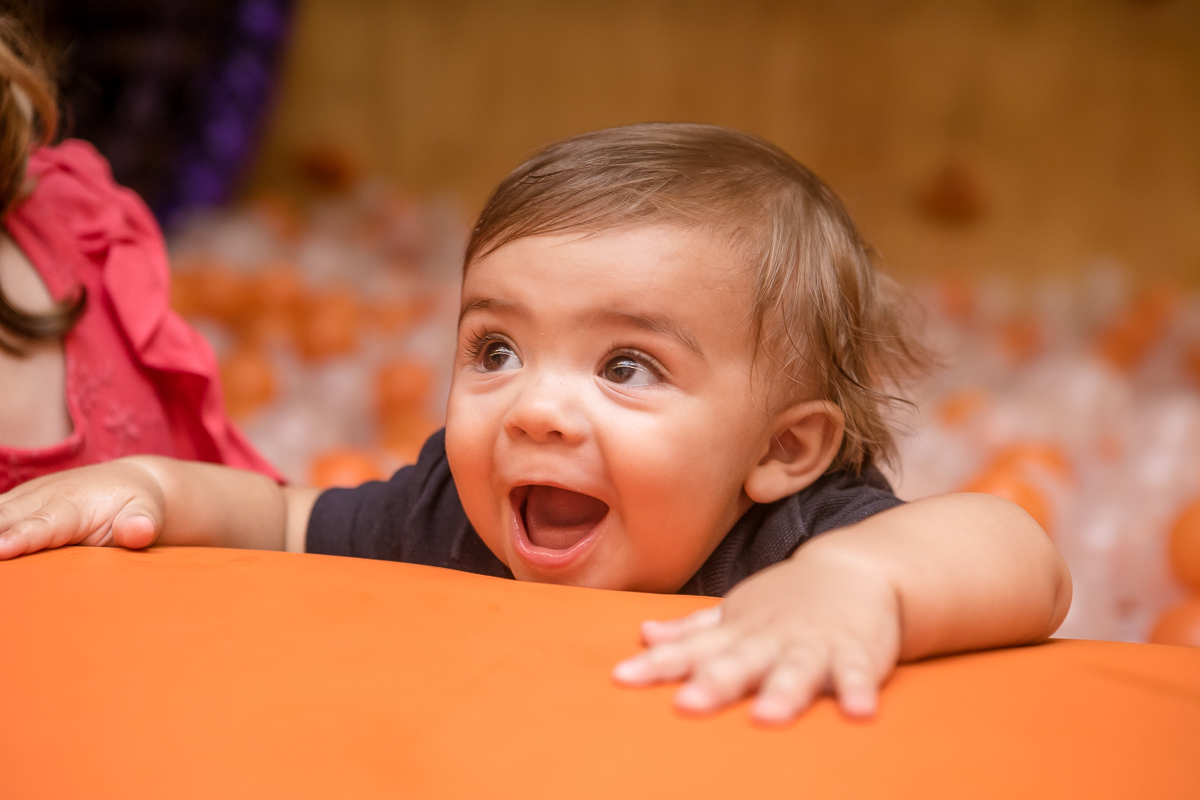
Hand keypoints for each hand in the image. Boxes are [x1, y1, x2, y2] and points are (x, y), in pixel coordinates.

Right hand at [0, 459, 165, 559]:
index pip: (43, 525)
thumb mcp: (148, 513)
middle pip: (5, 519)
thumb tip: (140, 531)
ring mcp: (22, 500)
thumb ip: (142, 524)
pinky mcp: (11, 505)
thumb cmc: (136, 506)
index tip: (1, 550)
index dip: (21, 537)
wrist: (129, 482)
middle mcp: (42, 498)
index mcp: (73, 504)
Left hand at [612, 540, 901, 724]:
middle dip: (714, 684)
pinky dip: (857, 690)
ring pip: (795, 671)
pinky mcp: (856, 652)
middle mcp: (769, 639)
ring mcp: (813, 644)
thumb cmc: (786, 601)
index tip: (623, 679)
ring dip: (782, 693)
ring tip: (766, 717)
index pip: (690, 650)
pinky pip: (857, 674)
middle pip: (739, 663)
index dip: (657, 665)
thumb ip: (693, 630)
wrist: (854, 568)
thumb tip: (644, 635)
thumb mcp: (736, 613)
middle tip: (687, 704)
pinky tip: (857, 711)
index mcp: (738, 632)